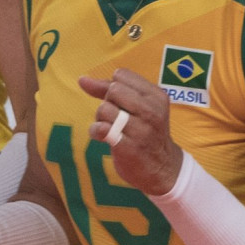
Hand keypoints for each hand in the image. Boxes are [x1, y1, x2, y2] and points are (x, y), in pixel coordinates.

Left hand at [79, 69, 184, 194]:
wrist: (162, 169)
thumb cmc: (144, 131)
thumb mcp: (136, 106)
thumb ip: (107, 89)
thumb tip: (82, 79)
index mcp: (156, 96)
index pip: (122, 75)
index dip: (114, 87)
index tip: (121, 102)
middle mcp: (152, 111)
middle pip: (113, 90)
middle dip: (107, 101)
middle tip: (114, 116)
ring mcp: (142, 130)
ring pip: (105, 109)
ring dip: (100, 118)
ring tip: (110, 127)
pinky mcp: (130, 147)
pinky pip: (101, 129)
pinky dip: (96, 131)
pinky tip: (102, 136)